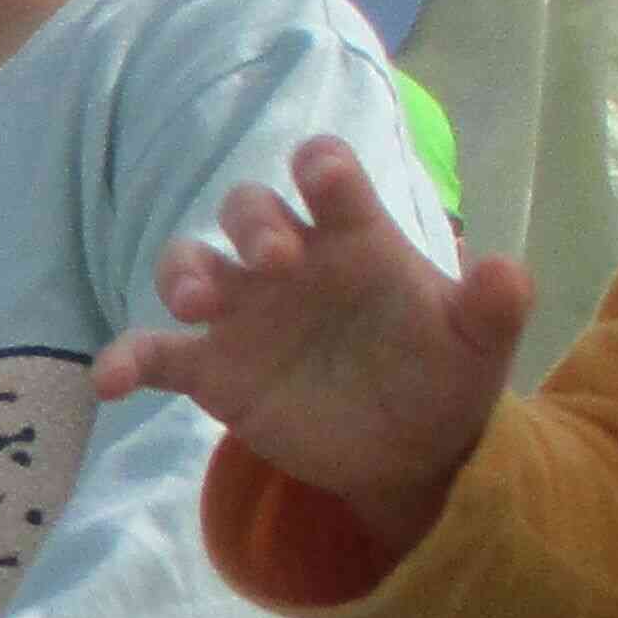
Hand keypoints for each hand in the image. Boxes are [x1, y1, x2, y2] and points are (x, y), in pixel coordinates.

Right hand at [91, 134, 525, 558]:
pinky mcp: (210, 366)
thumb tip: (508, 272)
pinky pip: (154, 353)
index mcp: (352, 238)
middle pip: (247, 210)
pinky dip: (125, 359)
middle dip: (251, 223)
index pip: (328, 178)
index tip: (320, 179)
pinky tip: (109, 380)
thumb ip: (493, 307)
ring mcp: (242, 312)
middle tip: (272, 260)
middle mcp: (288, 262)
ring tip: (193, 305)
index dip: (320, 169)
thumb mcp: (479, 344)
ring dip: (183, 273)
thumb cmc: (440, 373)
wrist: (407, 448)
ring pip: (189, 264)